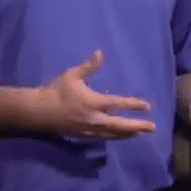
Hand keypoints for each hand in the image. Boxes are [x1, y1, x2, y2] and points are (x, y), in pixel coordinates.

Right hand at [34, 50, 154, 138]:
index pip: (119, 104)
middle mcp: (94, 118)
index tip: (147, 106)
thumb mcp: (72, 75)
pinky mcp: (83, 135)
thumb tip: (100, 52)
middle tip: (152, 127)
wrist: (38, 112)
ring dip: (128, 134)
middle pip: (120, 125)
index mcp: (94, 102)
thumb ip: (89, 66)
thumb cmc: (55, 91)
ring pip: (113, 134)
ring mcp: (89, 129)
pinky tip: (119, 137)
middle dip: (137, 126)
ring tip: (140, 134)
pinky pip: (102, 138)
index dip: (134, 105)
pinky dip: (114, 137)